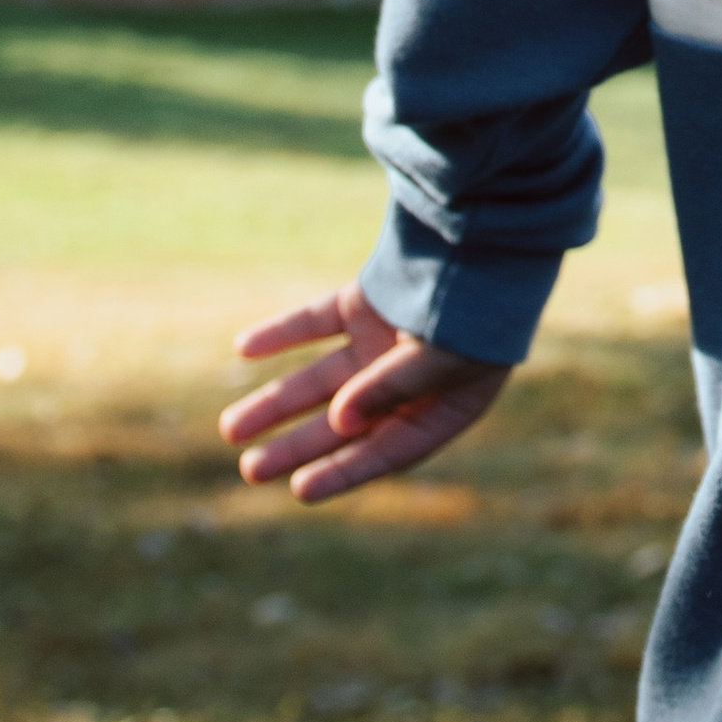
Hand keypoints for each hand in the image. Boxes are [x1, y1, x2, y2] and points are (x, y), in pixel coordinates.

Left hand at [219, 283, 511, 504]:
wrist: (491, 232)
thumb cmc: (478, 306)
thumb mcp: (443, 359)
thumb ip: (391, 390)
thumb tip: (337, 423)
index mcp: (442, 407)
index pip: (385, 450)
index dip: (343, 472)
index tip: (299, 489)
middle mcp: (408, 381)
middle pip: (341, 424)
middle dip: (295, 447)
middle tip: (250, 470)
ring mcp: (383, 341)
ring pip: (319, 380)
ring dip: (276, 402)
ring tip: (231, 428)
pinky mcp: (364, 303)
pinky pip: (315, 323)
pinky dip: (280, 334)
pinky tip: (243, 347)